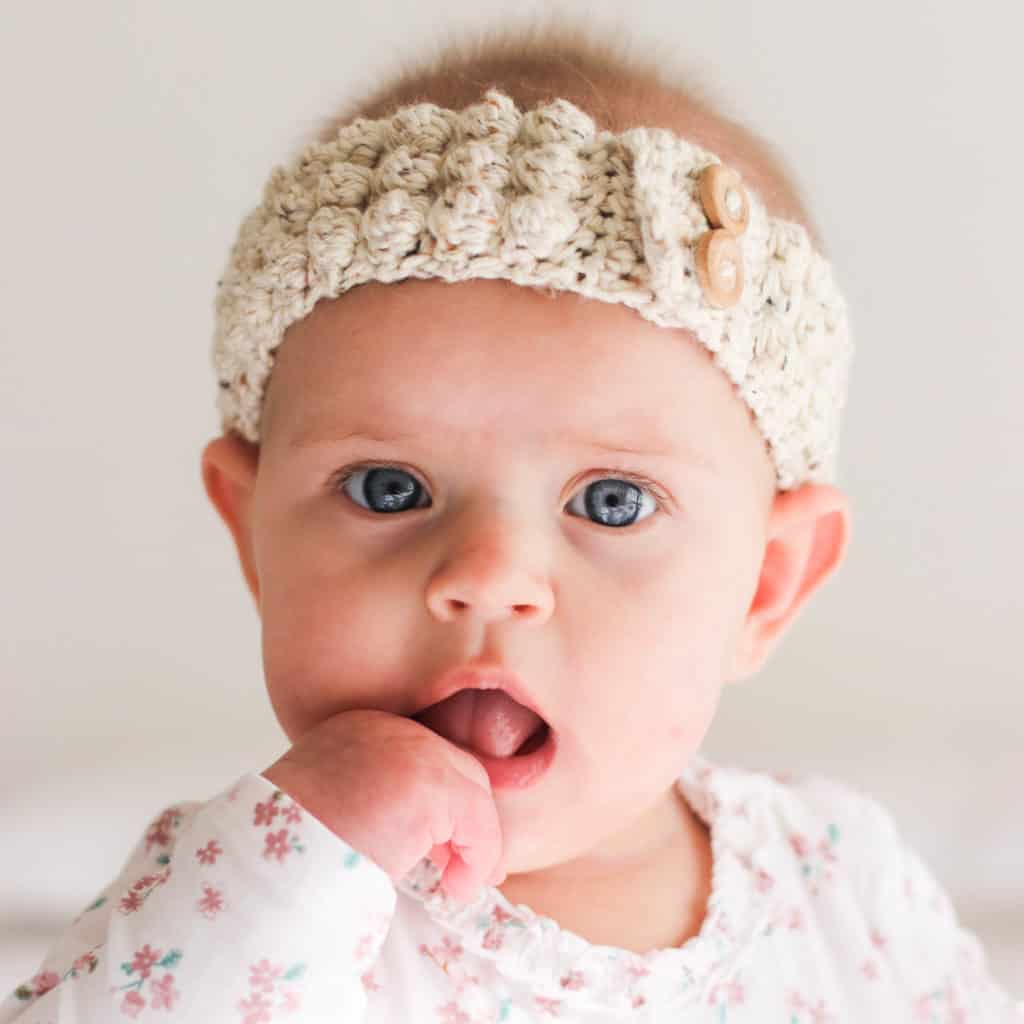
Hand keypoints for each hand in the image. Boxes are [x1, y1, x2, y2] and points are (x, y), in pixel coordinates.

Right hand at [261, 708, 505, 902]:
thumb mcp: (329, 807)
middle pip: (453, 765)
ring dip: (474, 844)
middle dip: (466, 819)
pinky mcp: (429, 785)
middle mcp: (385, 729)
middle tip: (460, 869)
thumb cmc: (287, 852)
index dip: (440, 804)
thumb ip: (371, 800)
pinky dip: (478, 857)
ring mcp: (410, 751)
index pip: (420, 756)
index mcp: (357, 729)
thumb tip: (409, 832)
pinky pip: (476, 819)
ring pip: (471, 790)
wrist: (263, 868)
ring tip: (456, 887)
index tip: (440, 847)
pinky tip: (455, 890)